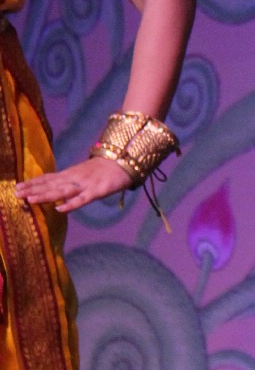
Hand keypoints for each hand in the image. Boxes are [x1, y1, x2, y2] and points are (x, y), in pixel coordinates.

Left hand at [16, 155, 134, 212]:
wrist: (125, 161)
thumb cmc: (105, 168)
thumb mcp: (83, 172)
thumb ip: (71, 179)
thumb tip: (57, 186)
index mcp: (70, 174)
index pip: (48, 178)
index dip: (33, 182)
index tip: (17, 187)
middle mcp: (74, 178)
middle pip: (50, 185)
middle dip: (33, 189)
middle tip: (16, 194)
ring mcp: (84, 184)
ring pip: (62, 191)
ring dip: (46, 195)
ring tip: (30, 200)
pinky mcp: (96, 191)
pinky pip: (82, 200)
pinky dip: (70, 204)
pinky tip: (59, 208)